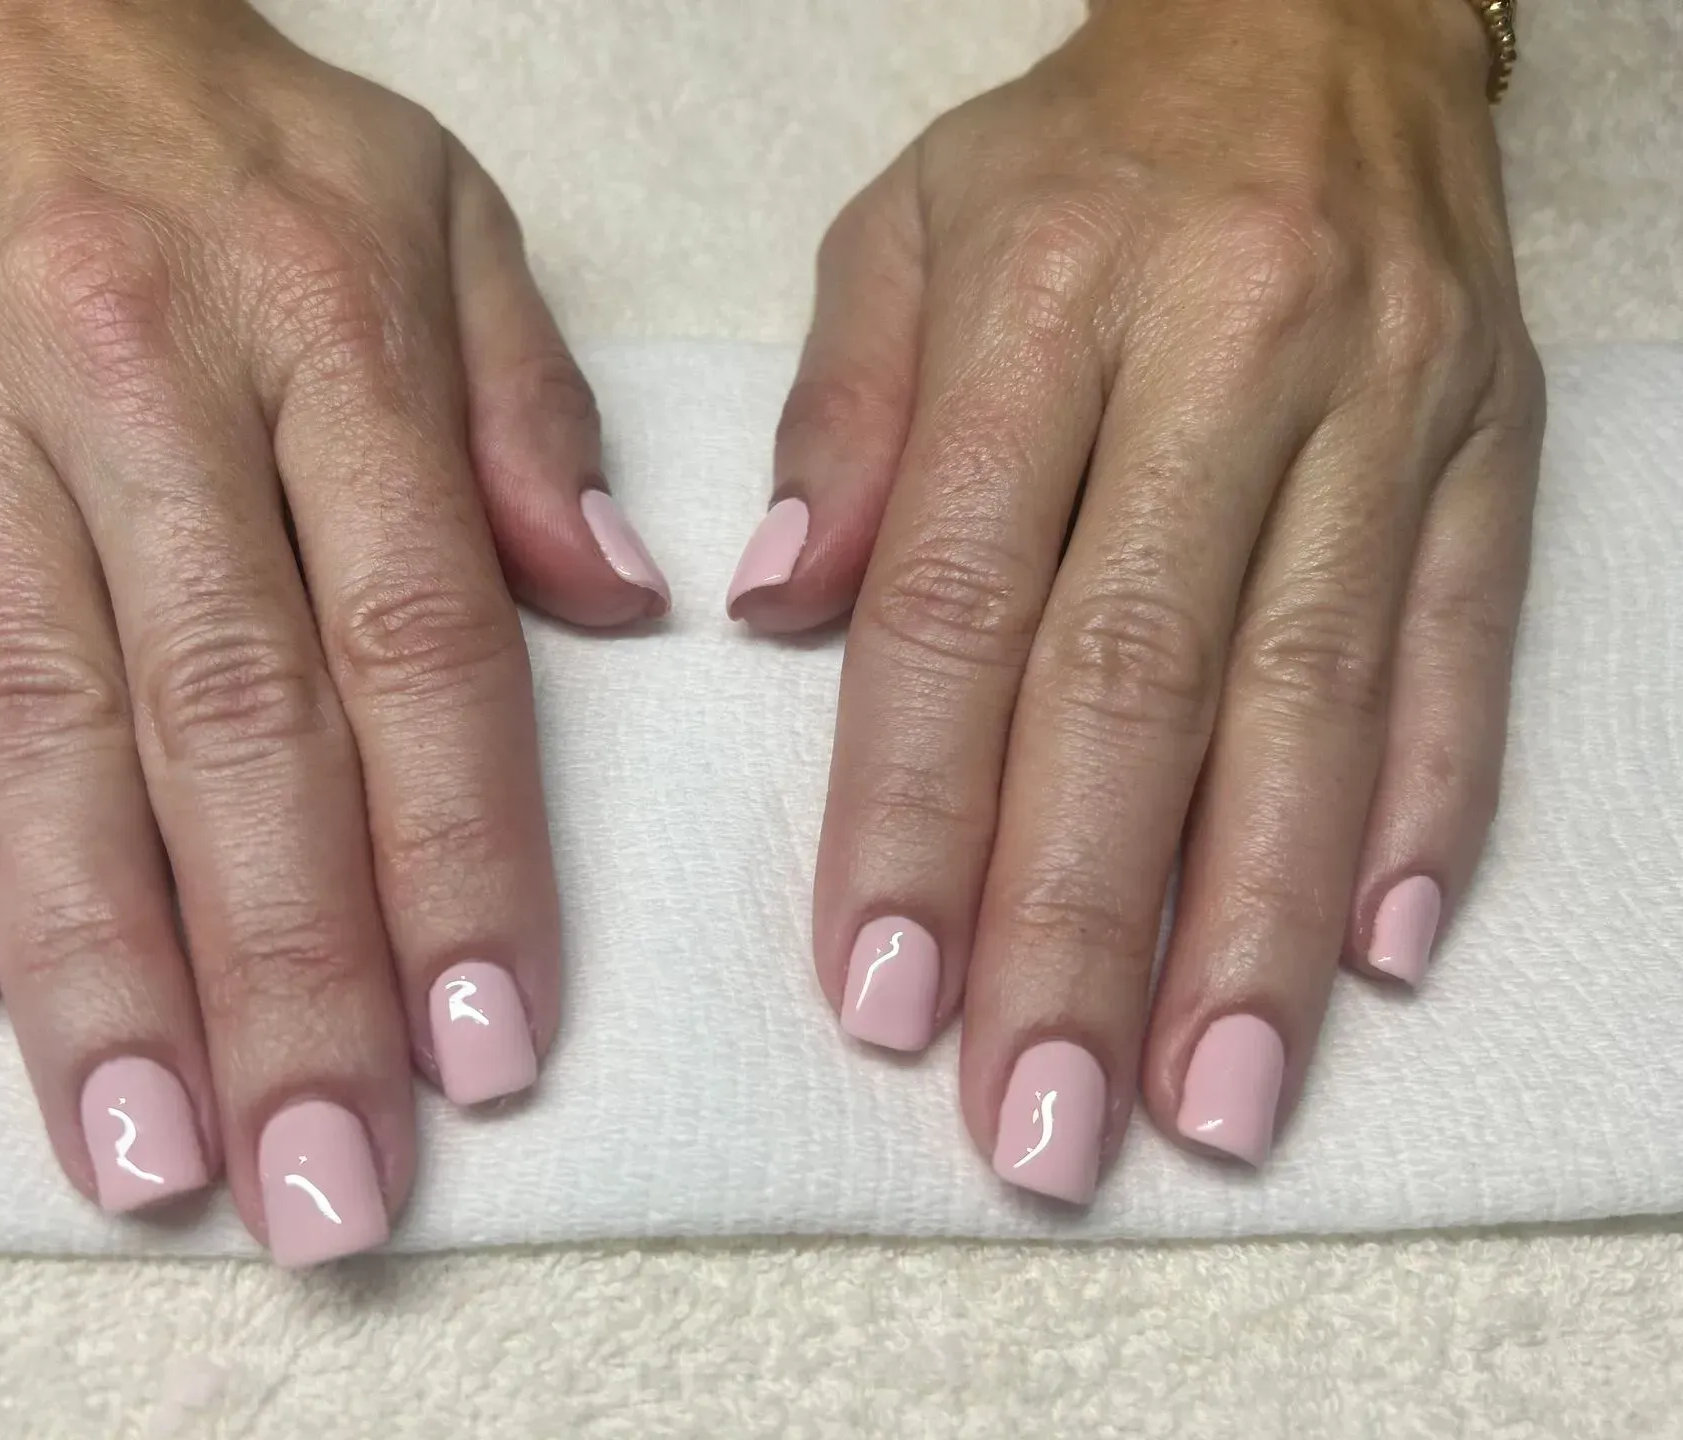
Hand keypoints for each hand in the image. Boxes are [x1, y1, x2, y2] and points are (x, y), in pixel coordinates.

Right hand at [0, 0, 666, 1263]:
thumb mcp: (443, 219)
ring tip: (148, 1151)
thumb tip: (626, 605)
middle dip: (279, 975)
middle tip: (321, 1180)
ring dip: (93, 963)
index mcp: (325, 329)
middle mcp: (139, 385)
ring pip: (31, 727)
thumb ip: (535, 417)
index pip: (412, 634)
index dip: (454, 852)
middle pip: (221, 722)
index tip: (485, 1043)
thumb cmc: (247, 144)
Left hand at [732, 0, 1542, 1196]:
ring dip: (1253, 926)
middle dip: (1081, 926)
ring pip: (1317, 697)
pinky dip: (1427, 808)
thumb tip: (771, 611)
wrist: (1314, 26)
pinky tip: (1374, 958)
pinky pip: (1468, 643)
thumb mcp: (909, 229)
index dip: (917, 805)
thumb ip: (843, 422)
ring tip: (1204, 1107)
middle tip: (1036, 1126)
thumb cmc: (1082, 156)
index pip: (965, 594)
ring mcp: (1389, 408)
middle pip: (1143, 679)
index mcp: (1055, 299)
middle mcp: (1235, 352)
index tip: (882, 991)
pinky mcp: (1496, 449)